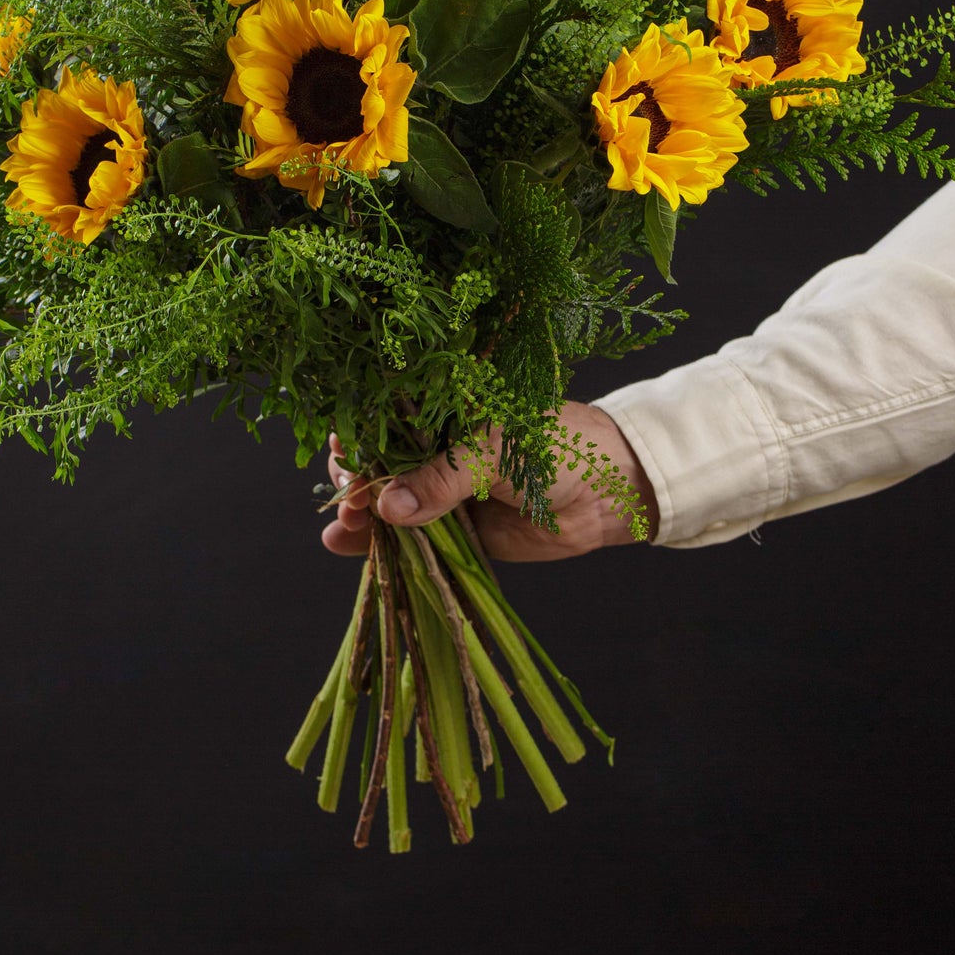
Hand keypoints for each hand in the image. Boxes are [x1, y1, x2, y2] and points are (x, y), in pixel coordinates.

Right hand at [320, 400, 658, 560]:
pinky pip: (409, 537)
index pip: (389, 418)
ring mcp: (444, 492)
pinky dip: (378, 543)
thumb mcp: (497, 452)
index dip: (362, 436)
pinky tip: (346, 544)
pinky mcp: (455, 530)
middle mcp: (438, 449)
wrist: (611, 491)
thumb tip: (389, 505)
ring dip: (359, 516)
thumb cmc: (560, 446)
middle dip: (357, 481)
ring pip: (388, 504)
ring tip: (342, 529)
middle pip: (380, 464)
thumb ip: (443, 479)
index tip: (344, 453)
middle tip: (350, 501)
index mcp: (447, 410)